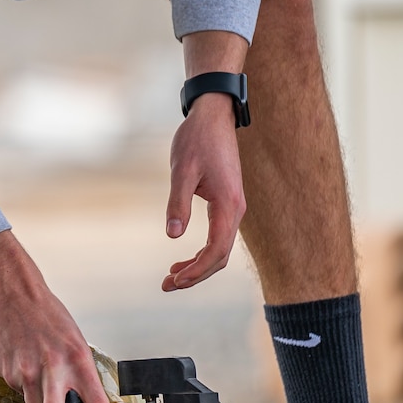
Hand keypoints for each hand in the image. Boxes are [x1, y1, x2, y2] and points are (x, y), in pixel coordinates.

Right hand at [0, 231, 108, 402]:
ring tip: (42, 389)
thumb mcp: (75, 341)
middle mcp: (52, 369)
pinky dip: (26, 388)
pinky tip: (26, 366)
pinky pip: (20, 392)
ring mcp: (26, 372)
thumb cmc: (47, 316)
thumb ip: (78, 372)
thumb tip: (79, 402)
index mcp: (77, 359)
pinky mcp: (8, 372)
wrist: (12, 296)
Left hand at [164, 93, 245, 291]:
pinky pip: (218, 236)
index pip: (217, 250)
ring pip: (220, 248)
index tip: (174, 281)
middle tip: (166, 286)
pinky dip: (201, 251)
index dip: (197, 270)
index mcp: (228, 205)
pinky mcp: (226, 203)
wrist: (213, 117)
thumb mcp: (182, 170)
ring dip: (198, 266)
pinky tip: (182, 256)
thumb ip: (178, 203)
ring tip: (171, 277)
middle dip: (196, 275)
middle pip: (220, 256)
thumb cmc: (197, 140)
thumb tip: (173, 235)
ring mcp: (233, 208)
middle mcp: (235, 210)